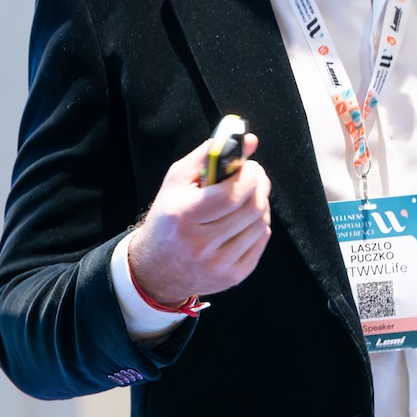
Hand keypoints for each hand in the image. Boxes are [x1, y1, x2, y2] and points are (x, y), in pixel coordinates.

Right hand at [128, 134, 271, 304]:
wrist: (155, 270)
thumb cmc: (168, 218)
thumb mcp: (176, 182)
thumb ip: (210, 155)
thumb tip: (249, 140)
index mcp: (183, 216)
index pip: (232, 195)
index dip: (249, 175)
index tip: (249, 166)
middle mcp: (200, 244)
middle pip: (251, 208)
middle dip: (260, 185)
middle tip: (254, 176)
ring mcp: (218, 264)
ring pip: (260, 223)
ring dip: (260, 203)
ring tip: (246, 198)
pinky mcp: (233, 276)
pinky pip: (262, 240)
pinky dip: (259, 224)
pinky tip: (244, 219)